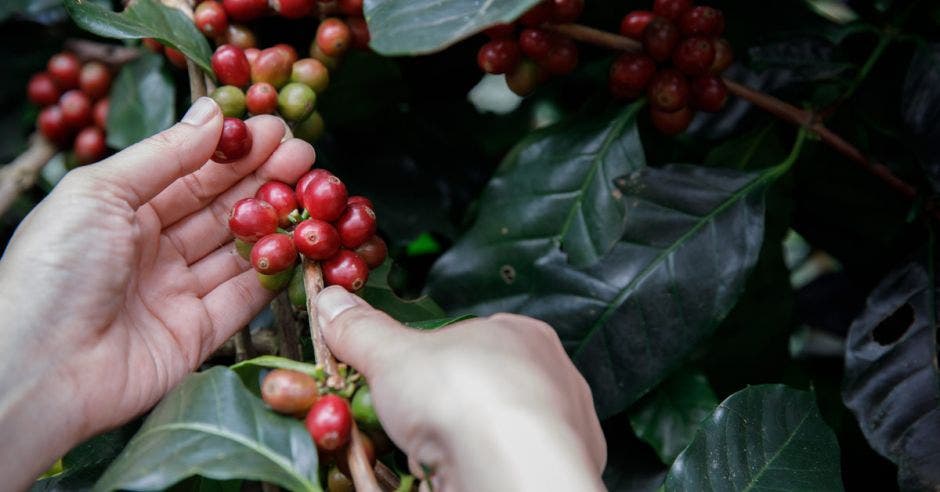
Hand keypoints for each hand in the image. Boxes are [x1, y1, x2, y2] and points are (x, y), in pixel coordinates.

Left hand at [0, 97, 314, 488]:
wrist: (40, 368)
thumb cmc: (55, 269)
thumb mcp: (100, 192)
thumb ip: (164, 154)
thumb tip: (213, 111)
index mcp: (122, 211)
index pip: (190, 174)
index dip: (233, 152)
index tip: (276, 130)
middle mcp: (152, 250)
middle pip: (220, 209)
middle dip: (263, 180)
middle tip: (307, 156)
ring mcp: (177, 292)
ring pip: (238, 250)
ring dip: (275, 222)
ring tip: (314, 194)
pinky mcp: (198, 334)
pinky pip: (244, 298)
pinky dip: (273, 273)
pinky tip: (301, 245)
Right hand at [315, 286, 606, 491]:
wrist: (512, 469)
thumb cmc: (465, 396)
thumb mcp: (393, 356)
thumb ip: (362, 331)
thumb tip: (331, 303)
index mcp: (520, 334)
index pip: (469, 339)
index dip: (429, 361)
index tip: (402, 381)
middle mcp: (550, 376)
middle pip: (481, 389)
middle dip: (445, 408)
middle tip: (414, 424)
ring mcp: (562, 426)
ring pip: (496, 432)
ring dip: (462, 443)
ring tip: (435, 456)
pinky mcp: (555, 469)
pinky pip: (503, 462)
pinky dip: (478, 468)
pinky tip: (458, 475)